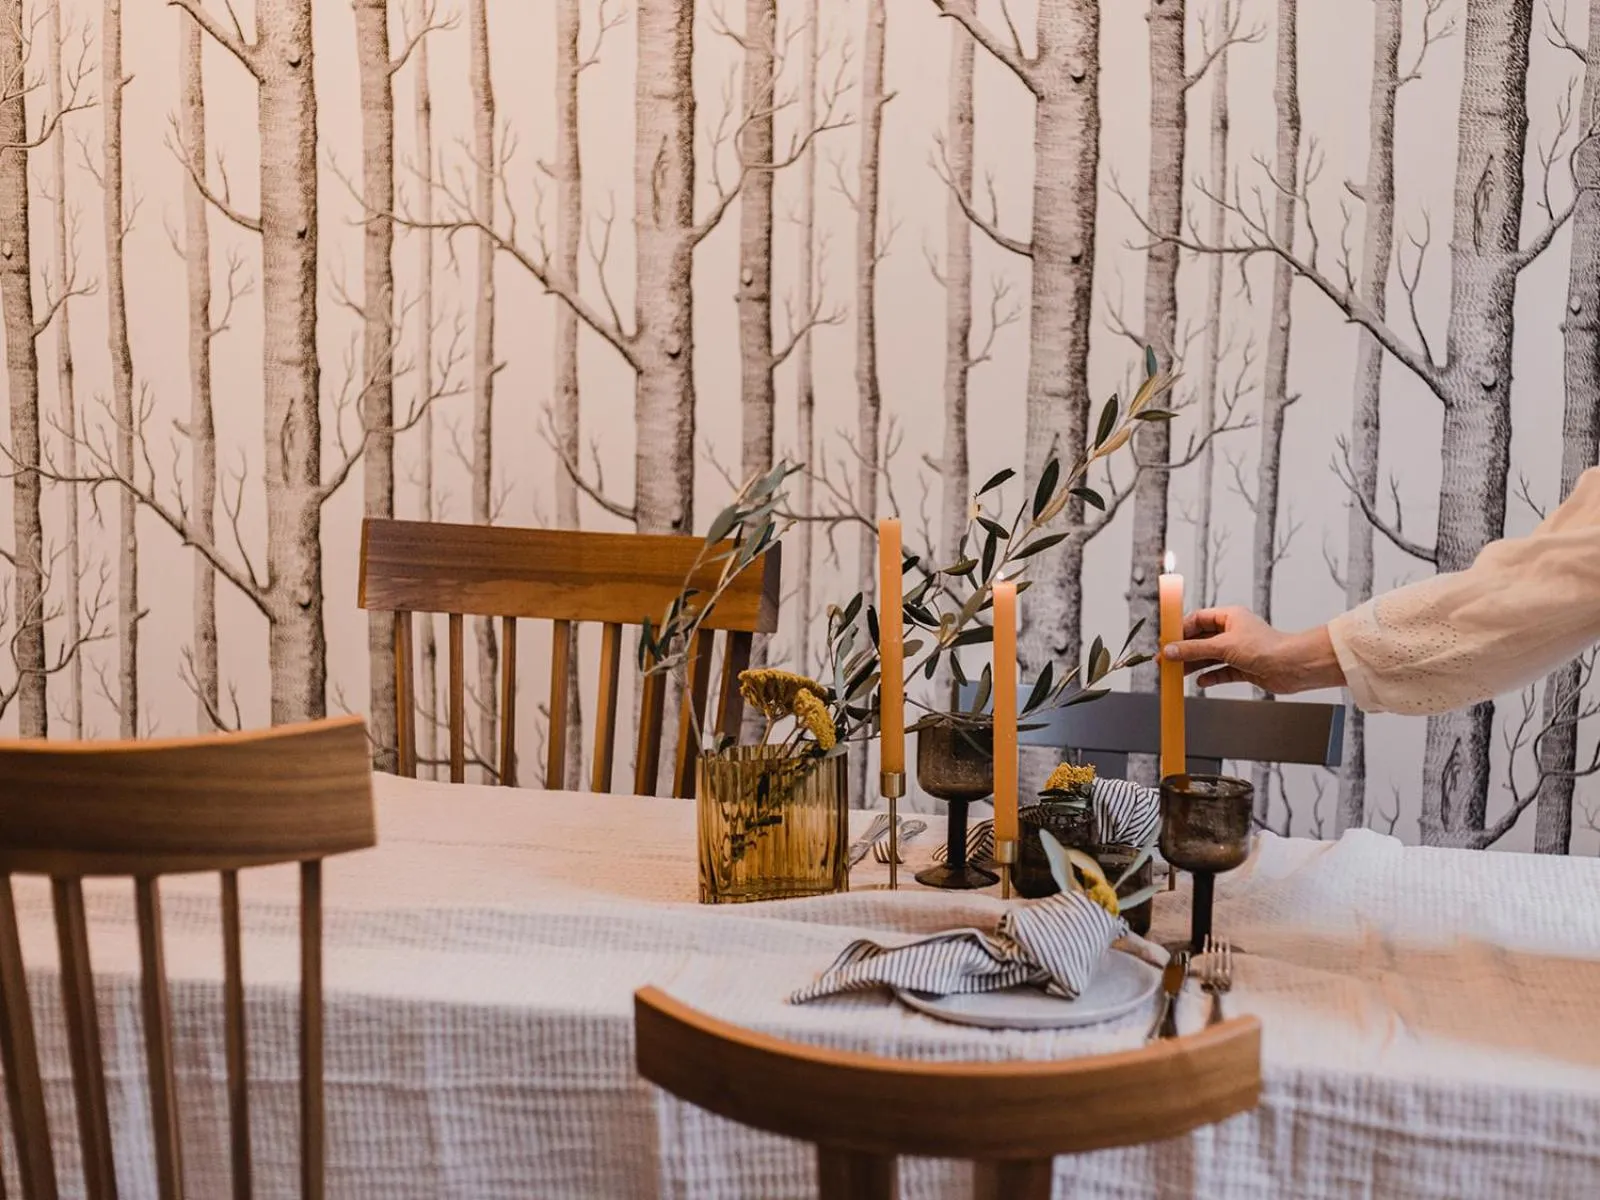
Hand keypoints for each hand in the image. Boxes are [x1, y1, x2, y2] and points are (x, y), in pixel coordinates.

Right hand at [1161, 607, 1344, 694]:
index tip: (1167, 640)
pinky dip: (1211, 676)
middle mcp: (1234, 632)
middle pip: (1201, 639)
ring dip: (1195, 664)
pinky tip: (1201, 681)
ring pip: (1210, 656)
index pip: (1198, 619)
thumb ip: (1194, 649)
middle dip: (1185, 650)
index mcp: (1230, 617)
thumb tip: (1171, 651)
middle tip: (1167, 660)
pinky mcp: (1245, 668)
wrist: (1292, 666)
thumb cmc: (1266, 647)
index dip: (1181, 629)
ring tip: (1178, 673)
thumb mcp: (1222, 646)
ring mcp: (1239, 651)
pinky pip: (1222, 671)